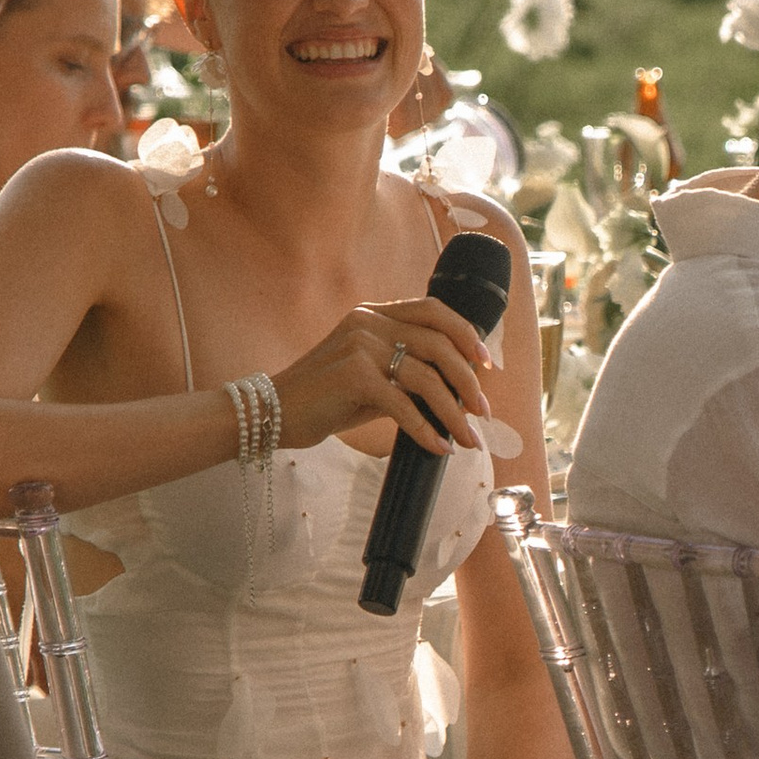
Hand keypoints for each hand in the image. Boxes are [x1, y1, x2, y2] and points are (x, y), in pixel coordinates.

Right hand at [273, 294, 492, 458]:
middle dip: (468, 381)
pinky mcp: (353, 376)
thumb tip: (456, 393)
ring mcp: (360, 346)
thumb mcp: (370, 376)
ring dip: (454, 412)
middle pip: (438, 344)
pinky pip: (404, 405)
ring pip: (426, 378)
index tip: (486, 364)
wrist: (272, 413)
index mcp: (374, 315)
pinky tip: (438, 448)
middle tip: (484, 412)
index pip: (433, 310)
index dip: (466, 334)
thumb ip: (405, 371)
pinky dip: (426, 430)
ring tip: (469, 439)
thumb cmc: (326, 400)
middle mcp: (368, 322)